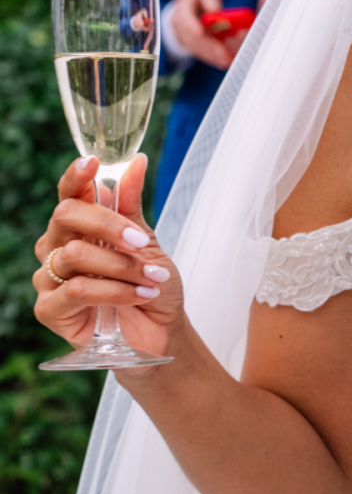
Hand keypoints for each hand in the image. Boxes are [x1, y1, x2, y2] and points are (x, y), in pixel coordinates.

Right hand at [33, 155, 184, 370]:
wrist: (161, 331)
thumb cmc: (150, 286)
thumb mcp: (146, 242)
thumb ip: (132, 204)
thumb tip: (137, 162)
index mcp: (78, 229)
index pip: (68, 196)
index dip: (75, 177)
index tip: (91, 162)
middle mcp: (57, 249)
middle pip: (66, 217)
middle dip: (109, 225)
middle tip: (140, 242)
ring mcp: (49, 280)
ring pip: (75, 255)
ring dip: (122, 266)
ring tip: (152, 279)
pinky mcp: (50, 310)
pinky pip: (77, 290)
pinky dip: (115, 290)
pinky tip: (139, 296)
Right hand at [170, 0, 244, 68]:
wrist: (187, 12)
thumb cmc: (200, 2)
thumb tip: (215, 9)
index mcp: (182, 8)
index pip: (185, 19)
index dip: (192, 26)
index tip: (200, 32)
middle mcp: (180, 25)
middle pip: (193, 38)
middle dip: (209, 46)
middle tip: (224, 53)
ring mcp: (183, 37)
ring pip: (197, 48)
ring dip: (212, 55)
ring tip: (228, 59)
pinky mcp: (191, 46)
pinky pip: (201, 53)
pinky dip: (212, 58)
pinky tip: (225, 62)